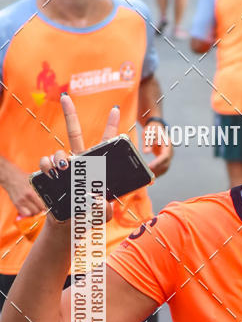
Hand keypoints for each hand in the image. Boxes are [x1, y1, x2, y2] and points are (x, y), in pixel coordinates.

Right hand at [3, 163, 44, 215]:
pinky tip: (30, 208)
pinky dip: (29, 213)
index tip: (49, 205)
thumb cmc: (24, 179)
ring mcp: (21, 202)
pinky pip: (26, 214)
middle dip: (43, 209)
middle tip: (43, 205)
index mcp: (32, 191)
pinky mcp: (16, 205)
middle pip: (40, 210)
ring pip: (33, 213)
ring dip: (36, 211)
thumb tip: (54, 188)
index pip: (44, 204)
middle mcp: (26, 197)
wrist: (11, 178)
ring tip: (37, 206)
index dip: (48, 206)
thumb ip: (44, 185)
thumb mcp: (35, 179)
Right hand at [39, 94, 119, 221]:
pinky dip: (47, 167)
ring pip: (59, 153)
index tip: (116, 109)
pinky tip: (51, 174)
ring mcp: (64, 168)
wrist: (69, 224)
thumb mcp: (103, 214)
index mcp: (98, 167)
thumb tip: (101, 201)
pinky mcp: (51, 175)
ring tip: (64, 169)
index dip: (111, 127)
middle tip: (65, 96)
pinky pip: (45, 164)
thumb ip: (106, 210)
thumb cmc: (89, 215)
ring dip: (59, 158)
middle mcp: (80, 163)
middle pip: (74, 134)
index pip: (106, 144)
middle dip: (69, 114)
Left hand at [142, 118, 172, 176]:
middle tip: (148, 174)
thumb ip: (148, 143)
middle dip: (157, 170)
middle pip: (166, 164)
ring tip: (149, 177)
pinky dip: (158, 172)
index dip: (158, 162)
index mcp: (168, 145)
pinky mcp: (165, 159)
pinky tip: (152, 175)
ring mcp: (168, 156)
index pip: (164, 156)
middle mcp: (170, 151)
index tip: (150, 166)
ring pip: (165, 167)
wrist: (157, 128)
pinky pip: (163, 167)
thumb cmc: (153, 130)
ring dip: (158, 173)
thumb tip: (146, 152)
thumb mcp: (149, 134)